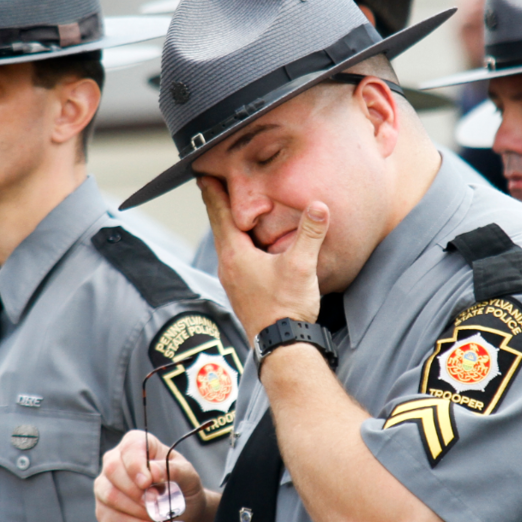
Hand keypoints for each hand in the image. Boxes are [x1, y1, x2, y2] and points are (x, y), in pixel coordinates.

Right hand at [94, 430, 205, 521]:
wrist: (182, 517)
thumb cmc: (183, 489)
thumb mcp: (188, 476)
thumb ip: (173, 470)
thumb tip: (153, 471)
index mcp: (137, 445)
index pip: (130, 446)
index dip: (137, 464)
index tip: (149, 481)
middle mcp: (115, 462)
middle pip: (113, 469)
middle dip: (137, 490)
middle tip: (157, 502)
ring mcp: (105, 488)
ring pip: (109, 495)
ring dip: (138, 510)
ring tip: (161, 516)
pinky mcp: (104, 513)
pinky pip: (112, 519)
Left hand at [201, 176, 327, 338]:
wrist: (282, 347)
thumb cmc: (287, 308)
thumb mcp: (302, 266)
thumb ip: (310, 234)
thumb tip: (319, 205)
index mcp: (236, 254)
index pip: (219, 214)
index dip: (213, 192)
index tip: (202, 174)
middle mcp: (228, 266)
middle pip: (220, 227)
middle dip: (218, 205)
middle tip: (214, 184)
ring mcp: (233, 281)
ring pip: (227, 244)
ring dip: (229, 226)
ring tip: (233, 211)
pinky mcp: (242, 292)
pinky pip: (235, 259)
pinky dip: (238, 244)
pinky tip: (250, 247)